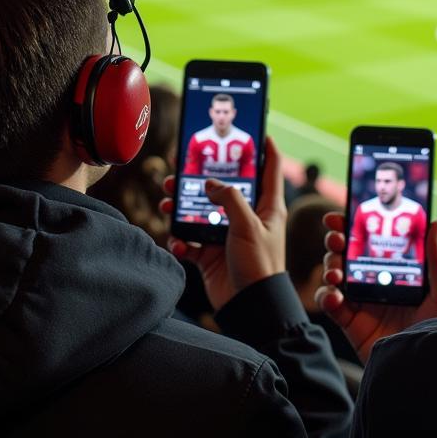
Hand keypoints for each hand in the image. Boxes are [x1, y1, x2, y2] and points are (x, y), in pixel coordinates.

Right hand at [160, 136, 286, 310]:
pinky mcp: (211, 254)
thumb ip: (229, 199)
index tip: (254, 129)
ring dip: (182, 208)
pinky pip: (190, 241)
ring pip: (200, 212)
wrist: (250, 308)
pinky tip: (178, 243)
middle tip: (181, 170)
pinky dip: (180, 240)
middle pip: (223, 188)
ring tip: (168, 204)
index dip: (264, 146)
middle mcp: (247, 218)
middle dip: (200, 179)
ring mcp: (227, 236)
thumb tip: (209, 183)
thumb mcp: (248, 226)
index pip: (269, 168)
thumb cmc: (260, 266)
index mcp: (266, 207)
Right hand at [315, 213, 436, 364]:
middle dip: (338, 241)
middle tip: (335, 236)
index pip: (376, 242)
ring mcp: (362, 302)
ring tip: (335, 272)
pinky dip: (327, 296)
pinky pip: (330, 302)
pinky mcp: (350, 322)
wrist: (426, 375)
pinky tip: (335, 296)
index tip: (346, 211)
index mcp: (399, 272)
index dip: (358, 225)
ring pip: (335, 273)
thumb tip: (435, 223)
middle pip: (349, 253)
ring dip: (329, 266)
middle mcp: (377, 283)